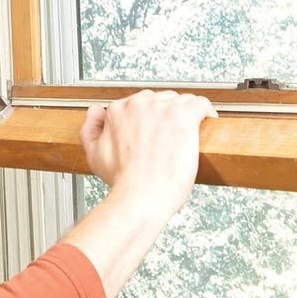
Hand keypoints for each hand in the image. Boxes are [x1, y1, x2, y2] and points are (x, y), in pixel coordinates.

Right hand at [78, 90, 216, 221]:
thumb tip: (96, 111)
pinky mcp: (184, 116)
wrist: (141, 197)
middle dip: (167, 116)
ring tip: (188, 134)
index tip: (156, 131)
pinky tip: (206, 122)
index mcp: (119, 111)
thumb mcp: (94, 154)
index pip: (140, 103)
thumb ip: (90, 129)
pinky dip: (206, 112)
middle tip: (171, 137)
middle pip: (161, 100)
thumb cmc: (123, 182)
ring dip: (186, 115)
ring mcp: (163, 109)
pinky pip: (200, 103)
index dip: (149, 119)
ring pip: (181, 101)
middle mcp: (140, 104)